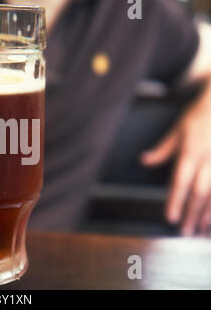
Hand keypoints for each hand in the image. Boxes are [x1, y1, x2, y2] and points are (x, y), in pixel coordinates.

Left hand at [141, 89, 210, 235]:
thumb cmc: (198, 117)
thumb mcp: (176, 130)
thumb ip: (162, 149)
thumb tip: (144, 161)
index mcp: (191, 152)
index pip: (180, 181)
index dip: (175, 201)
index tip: (170, 218)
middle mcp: (208, 160)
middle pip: (199, 192)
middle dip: (192, 213)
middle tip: (185, 232)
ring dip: (209, 214)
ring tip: (202, 230)